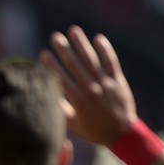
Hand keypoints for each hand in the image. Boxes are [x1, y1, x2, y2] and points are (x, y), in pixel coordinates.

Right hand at [40, 26, 136, 146]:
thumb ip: (60, 110)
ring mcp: (105, 83)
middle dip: (63, 50)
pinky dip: (105, 50)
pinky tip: (97, 38)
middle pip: (74, 65)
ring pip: (91, 60)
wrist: (120, 133)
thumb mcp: (73, 125)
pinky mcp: (117, 80)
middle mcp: (90, 89)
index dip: (51, 65)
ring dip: (81, 44)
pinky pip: (111, 61)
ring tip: (73, 30)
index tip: (43, 54)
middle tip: (55, 37)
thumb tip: (45, 98)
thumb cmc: (92, 130)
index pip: (61, 79)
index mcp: (77, 101)